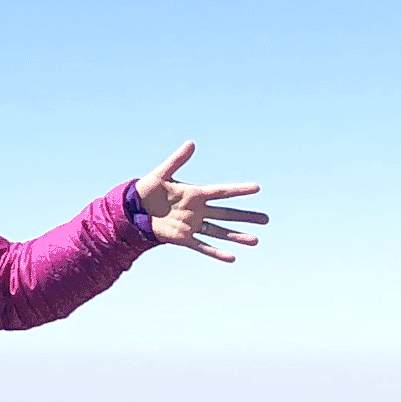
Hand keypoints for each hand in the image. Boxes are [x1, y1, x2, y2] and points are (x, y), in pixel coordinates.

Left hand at [133, 142, 264, 259]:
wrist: (133, 209)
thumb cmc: (148, 189)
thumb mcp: (162, 173)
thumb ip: (177, 160)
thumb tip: (191, 143)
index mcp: (196, 193)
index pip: (222, 191)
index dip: (238, 190)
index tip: (257, 188)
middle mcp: (198, 210)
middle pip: (227, 214)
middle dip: (246, 216)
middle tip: (266, 219)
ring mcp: (192, 225)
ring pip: (220, 232)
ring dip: (237, 236)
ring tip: (256, 241)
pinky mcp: (183, 238)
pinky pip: (203, 246)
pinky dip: (216, 252)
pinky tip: (232, 258)